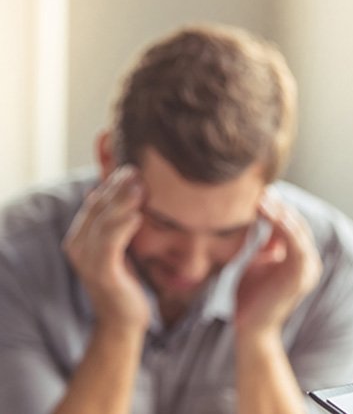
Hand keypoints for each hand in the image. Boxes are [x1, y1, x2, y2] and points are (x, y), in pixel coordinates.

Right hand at [62, 165, 149, 333]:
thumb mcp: (118, 247)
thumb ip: (111, 223)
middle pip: (98, 209)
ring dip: (122, 203)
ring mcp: (87, 260)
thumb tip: (97, 191)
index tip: (132, 168)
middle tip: (137, 170)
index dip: (112, 184)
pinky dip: (123, 228)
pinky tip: (138, 216)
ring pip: (104, 223)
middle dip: (118, 188)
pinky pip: (110, 245)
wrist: (123, 319)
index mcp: (79, 237)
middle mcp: (77, 246)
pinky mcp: (102, 272)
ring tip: (140, 187)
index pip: (95, 203)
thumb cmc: (124, 281)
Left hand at [235, 188, 321, 337]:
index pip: (291, 225)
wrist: (251, 328)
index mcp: (299, 258)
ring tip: (264, 199)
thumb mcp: (258, 262)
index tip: (259, 193)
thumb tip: (264, 218)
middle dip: (279, 207)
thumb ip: (266, 243)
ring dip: (281, 214)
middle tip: (261, 191)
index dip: (277, 208)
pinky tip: (274, 216)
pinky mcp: (301, 276)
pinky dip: (287, 229)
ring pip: (298, 232)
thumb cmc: (252, 296)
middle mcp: (309, 262)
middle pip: (297, 225)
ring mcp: (307, 269)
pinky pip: (297, 246)